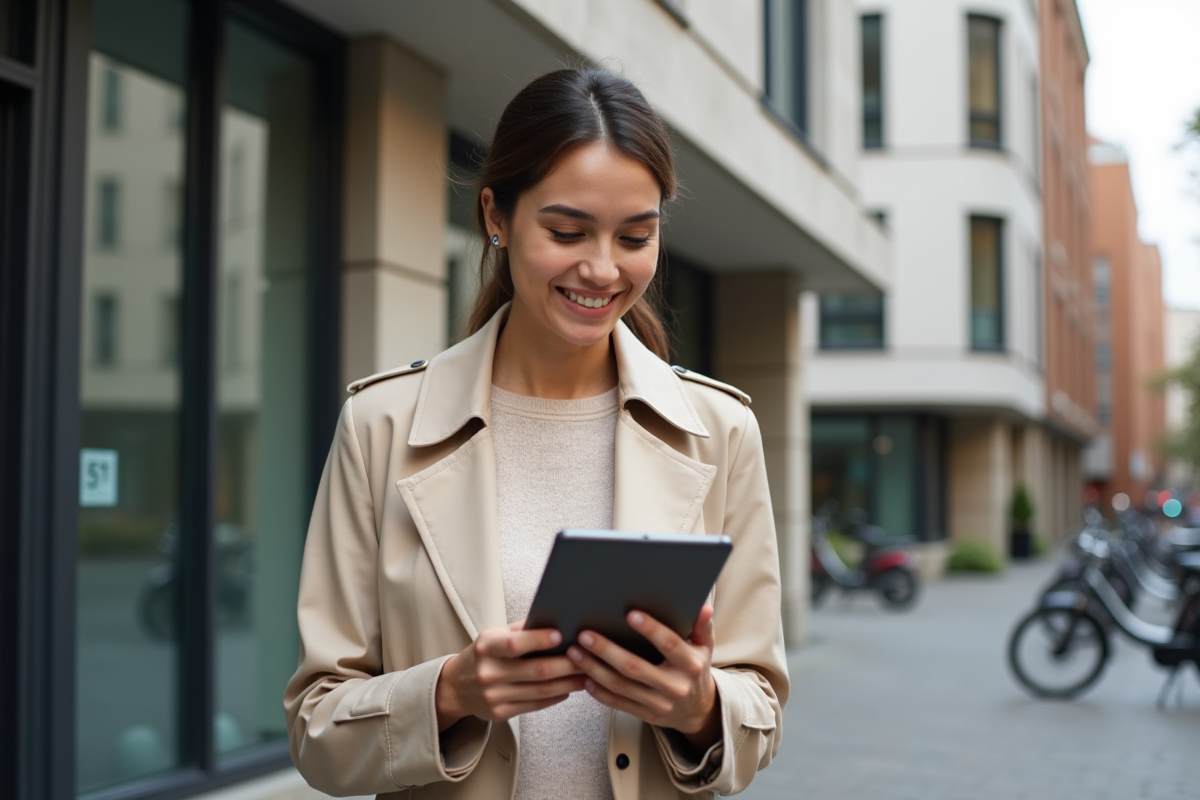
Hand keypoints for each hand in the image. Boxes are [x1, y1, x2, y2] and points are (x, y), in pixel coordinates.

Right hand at [435, 622, 586, 731]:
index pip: (515, 644)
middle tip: (588, 657)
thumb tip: (555, 621)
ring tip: (586, 675)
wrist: (457, 686)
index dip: (539, 640)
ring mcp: (494, 696)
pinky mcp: (500, 712)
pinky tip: (568, 689)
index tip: (562, 634)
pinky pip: (535, 705)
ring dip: (568, 683)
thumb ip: (521, 630)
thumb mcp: (494, 636)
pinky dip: (555, 696)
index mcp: (486, 647)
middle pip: (536, 671)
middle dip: (567, 664)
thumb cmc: (483, 654)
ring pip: (540, 690)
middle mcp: (488, 672)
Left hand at [567, 606, 720, 749]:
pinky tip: (583, 676)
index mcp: (690, 665)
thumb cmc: (696, 668)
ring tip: (574, 652)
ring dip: (594, 669)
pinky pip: (617, 703)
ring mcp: (659, 703)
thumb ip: (702, 626)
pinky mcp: (645, 715)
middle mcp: (674, 686)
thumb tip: (703, 607)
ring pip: (621, 686)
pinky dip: (598, 691)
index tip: (630, 613)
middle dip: (607, 650)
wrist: (698, 709)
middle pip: (635, 668)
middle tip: (585, 634)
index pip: (669, 645)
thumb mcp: (705, 647)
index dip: (651, 629)